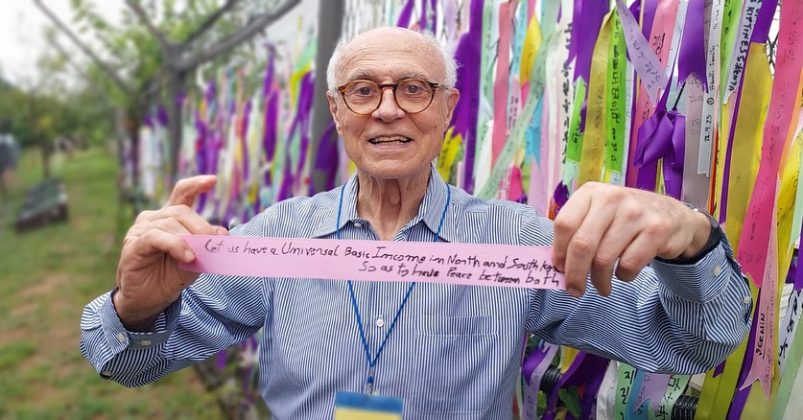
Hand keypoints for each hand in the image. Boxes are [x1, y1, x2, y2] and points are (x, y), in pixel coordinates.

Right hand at [114, 175, 226, 329]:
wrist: (149, 300)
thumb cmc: (170, 276)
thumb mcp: (196, 259)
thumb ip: (207, 245)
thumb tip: (223, 231)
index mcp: (170, 218)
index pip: (182, 193)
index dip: (196, 184)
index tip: (213, 180)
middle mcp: (154, 218)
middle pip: (182, 211)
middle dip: (201, 227)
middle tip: (213, 243)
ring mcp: (141, 230)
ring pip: (171, 223)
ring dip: (190, 239)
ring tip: (197, 256)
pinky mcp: (134, 244)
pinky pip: (157, 237)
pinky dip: (176, 245)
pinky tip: (187, 257)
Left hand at [551, 182, 710, 296]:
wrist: (674, 215)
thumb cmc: (625, 219)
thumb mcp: (599, 214)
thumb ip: (578, 232)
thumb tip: (557, 266)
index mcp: (592, 192)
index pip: (564, 224)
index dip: (558, 252)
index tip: (559, 269)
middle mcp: (612, 198)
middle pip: (582, 245)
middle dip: (575, 275)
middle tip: (575, 290)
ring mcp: (636, 213)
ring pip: (604, 259)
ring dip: (599, 281)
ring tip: (601, 287)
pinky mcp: (656, 230)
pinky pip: (629, 264)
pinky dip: (623, 276)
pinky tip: (624, 273)